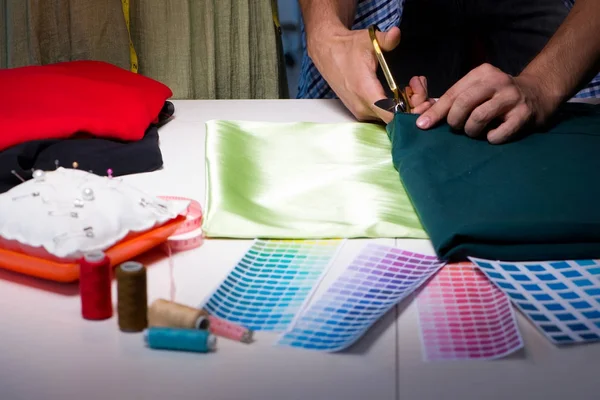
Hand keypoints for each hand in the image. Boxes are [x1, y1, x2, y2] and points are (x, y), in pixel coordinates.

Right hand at [307, 26, 432, 122]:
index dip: (410, 111)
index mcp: (365, 91)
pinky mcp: (360, 111)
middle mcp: (362, 106)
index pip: (391, 115)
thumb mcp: (368, 40)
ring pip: (390, 118)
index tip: (420, 97)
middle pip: (395, 118)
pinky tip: (401, 91)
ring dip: (405, 105)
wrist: (327, 53)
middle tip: (418, 85)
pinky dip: (396, 106)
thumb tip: (396, 34)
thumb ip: (386, 40)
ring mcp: (360, 111)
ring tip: (411, 86)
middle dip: (412, 105)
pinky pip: (382, 115)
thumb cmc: (347, 48)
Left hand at [415, 63, 551, 143]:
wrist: (537, 94)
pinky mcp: (524, 114)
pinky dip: (491, 139)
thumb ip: (452, 101)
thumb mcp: (475, 90)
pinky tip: (492, 135)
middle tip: (458, 128)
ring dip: (471, 131)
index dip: (436, 112)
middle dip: (454, 121)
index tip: (422, 126)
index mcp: (481, 73)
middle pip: (463, 104)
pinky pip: (498, 134)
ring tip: (475, 132)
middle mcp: (497, 81)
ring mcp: (512, 97)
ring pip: (478, 118)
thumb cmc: (496, 96)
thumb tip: (422, 118)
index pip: (452, 94)